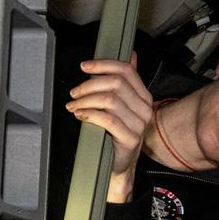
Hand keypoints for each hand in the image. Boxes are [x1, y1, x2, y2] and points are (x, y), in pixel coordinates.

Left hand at [64, 54, 155, 202]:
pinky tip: (80, 115)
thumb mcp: (124, 104)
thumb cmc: (118, 133)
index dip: (103, 65)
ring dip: (86, 100)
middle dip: (90, 84)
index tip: (85, 67)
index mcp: (143, 96)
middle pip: (116, 84)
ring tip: (74, 105)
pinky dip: (89, 114)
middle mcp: (145, 109)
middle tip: (75, 92)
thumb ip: (127, 81)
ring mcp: (139, 124)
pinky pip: (107, 119)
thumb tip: (131, 55)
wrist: (120, 164)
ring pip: (109, 100)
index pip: (126, 71)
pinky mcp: (130, 139)